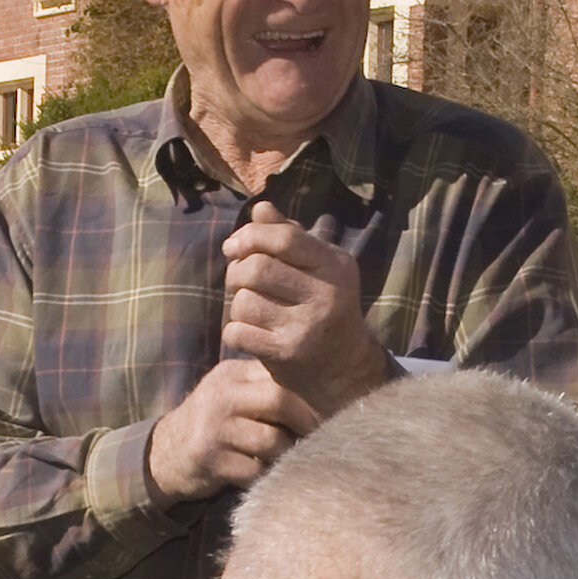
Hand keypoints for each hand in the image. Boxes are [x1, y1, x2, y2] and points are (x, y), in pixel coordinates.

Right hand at [147, 357, 322, 503]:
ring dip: (285, 455)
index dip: (308, 398)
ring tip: (287, 459)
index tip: (326, 415)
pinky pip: (254, 471)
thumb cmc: (213, 425)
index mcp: (232, 374)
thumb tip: (322, 395)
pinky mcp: (210, 459)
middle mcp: (222, 396)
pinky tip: (263, 475)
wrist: (165, 455)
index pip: (280, 377)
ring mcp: (214, 428)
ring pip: (271, 440)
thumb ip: (263, 388)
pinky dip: (265, 476)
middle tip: (319, 438)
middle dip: (305, 423)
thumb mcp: (231, 394)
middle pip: (279, 401)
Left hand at [220, 207, 394, 417]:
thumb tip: (260, 208)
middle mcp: (326, 295)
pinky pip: (239, 332)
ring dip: (237, 305)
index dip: (250, 236)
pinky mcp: (288, 355)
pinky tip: (250, 334)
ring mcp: (307, 327)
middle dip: (236, 271)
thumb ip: (290, 236)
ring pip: (244, 302)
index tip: (233, 246)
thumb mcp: (318, 267)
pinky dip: (235, 331)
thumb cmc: (323, 306)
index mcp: (335, 266)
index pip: (284, 237)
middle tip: (237, 280)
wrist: (344, 369)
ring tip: (251, 310)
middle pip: (257, 268)